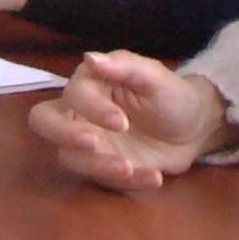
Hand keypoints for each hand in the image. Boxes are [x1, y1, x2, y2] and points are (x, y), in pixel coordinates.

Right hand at [27, 51, 232, 191]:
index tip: (122, 121)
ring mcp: (89, 144)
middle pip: (43, 122)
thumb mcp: (154, 76)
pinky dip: (127, 182)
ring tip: (129, 168)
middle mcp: (80, 113)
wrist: (194, 128)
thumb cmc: (171, 94)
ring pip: (69, 157)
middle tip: (93, 143)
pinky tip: (155, 176)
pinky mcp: (103, 169)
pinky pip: (103, 180)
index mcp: (89, 85)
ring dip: (96, 165)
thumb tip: (89, 57)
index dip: (92, 109)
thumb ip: (123, 65)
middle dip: (63, 134)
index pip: (72, 95)